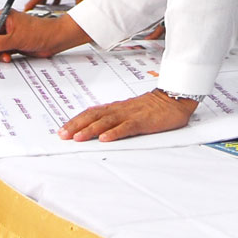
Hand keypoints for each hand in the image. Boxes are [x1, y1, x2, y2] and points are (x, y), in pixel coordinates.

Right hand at [0, 11, 89, 61]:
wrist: (55, 39)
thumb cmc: (40, 32)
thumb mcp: (16, 38)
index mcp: (5, 16)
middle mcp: (7, 24)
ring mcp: (11, 34)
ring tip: (1, 57)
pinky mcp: (16, 42)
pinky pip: (4, 49)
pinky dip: (4, 54)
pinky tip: (8, 57)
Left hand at [58, 89, 197, 141]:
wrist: (175, 98)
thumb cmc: (154, 107)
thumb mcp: (131, 112)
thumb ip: (116, 119)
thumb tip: (98, 129)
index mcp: (117, 108)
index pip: (91, 112)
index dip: (76, 120)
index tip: (62, 130)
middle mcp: (120, 109)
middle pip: (94, 116)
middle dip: (76, 125)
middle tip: (62, 135)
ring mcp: (131, 114)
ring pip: (106, 121)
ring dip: (90, 129)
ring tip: (77, 138)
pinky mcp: (143, 121)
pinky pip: (126, 127)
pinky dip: (114, 132)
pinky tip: (105, 138)